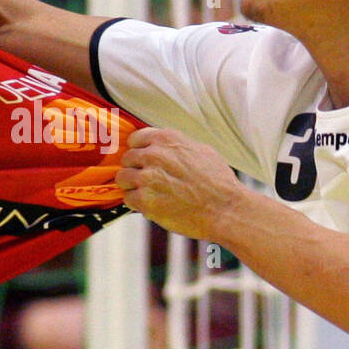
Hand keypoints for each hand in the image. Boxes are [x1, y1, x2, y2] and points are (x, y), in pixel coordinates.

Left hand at [115, 127, 243, 240]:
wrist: (225, 208)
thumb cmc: (218, 181)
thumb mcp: (200, 150)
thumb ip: (176, 146)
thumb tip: (162, 147)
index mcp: (166, 139)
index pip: (135, 139)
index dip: (139, 151)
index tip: (143, 161)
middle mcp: (153, 155)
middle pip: (127, 159)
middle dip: (136, 170)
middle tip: (150, 181)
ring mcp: (147, 178)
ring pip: (123, 179)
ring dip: (133, 187)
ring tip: (150, 194)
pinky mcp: (145, 200)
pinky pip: (127, 199)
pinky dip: (137, 204)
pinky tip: (152, 205)